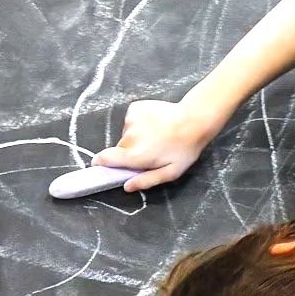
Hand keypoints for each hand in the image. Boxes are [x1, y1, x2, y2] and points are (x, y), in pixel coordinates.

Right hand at [95, 99, 212, 191]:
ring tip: (156, 137)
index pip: (105, 158)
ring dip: (136, 137)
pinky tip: (154, 125)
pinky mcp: (134, 108)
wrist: (194, 119)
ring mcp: (131, 120)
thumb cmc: (184, 148)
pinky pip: (131, 121)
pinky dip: (139, 124)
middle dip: (129, 153)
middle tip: (149, 152)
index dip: (101, 162)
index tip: (101, 165)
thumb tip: (127, 186)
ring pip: (127, 134)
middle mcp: (129, 137)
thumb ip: (146, 181)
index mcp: (135, 155)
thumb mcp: (170, 172)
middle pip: (120, 148)